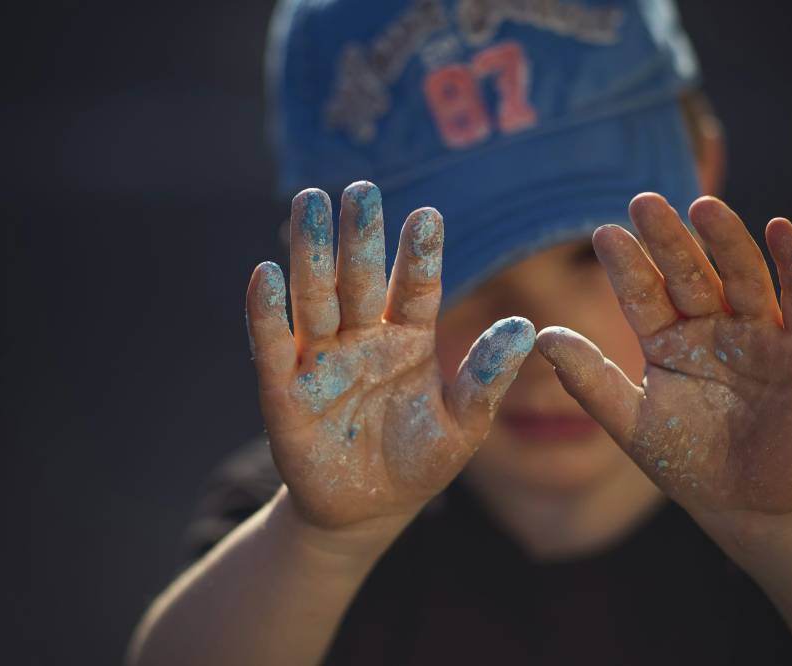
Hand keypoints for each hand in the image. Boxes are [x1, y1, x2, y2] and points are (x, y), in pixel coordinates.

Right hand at [246, 183, 534, 530]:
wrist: (367, 511)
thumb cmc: (420, 462)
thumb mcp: (463, 425)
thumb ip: (486, 378)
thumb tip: (526, 328)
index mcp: (408, 339)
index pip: (415, 287)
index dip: (420, 254)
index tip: (429, 215)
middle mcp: (362, 338)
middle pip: (358, 279)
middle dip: (359, 236)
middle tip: (360, 190)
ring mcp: (320, 361)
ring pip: (315, 298)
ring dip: (310, 253)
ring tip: (310, 203)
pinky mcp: (283, 392)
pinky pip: (272, 347)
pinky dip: (267, 313)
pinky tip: (265, 274)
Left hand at [538, 194, 791, 522]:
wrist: (745, 505)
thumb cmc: (686, 461)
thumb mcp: (631, 422)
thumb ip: (590, 380)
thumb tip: (541, 334)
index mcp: (668, 341)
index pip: (644, 295)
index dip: (627, 266)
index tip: (603, 234)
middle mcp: (711, 329)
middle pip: (689, 275)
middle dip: (668, 240)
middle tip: (643, 201)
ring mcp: (757, 337)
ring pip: (741, 277)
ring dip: (725, 241)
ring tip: (702, 206)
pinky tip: (779, 229)